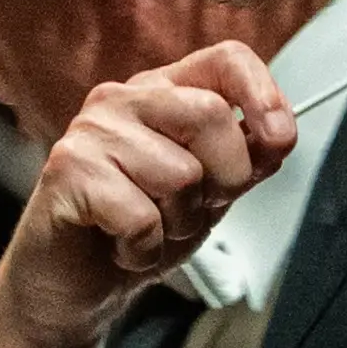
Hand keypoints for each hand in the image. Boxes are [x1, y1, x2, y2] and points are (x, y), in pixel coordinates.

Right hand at [0, 42, 297, 347]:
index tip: (279, 138)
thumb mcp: (208, 194)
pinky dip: (144, 249)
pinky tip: (122, 247)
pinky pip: (142, 217)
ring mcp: (92, 132)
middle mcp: (124, 100)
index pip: (226, 60)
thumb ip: (245, 160)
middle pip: (210, 115)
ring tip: (149, 229)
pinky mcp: (67, 172)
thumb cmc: (137, 231)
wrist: (74, 287)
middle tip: (193, 210)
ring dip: (178, 222)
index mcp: (163, 92)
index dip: (263, 94)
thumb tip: (279, 133)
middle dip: (224, 180)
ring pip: (180, 173)